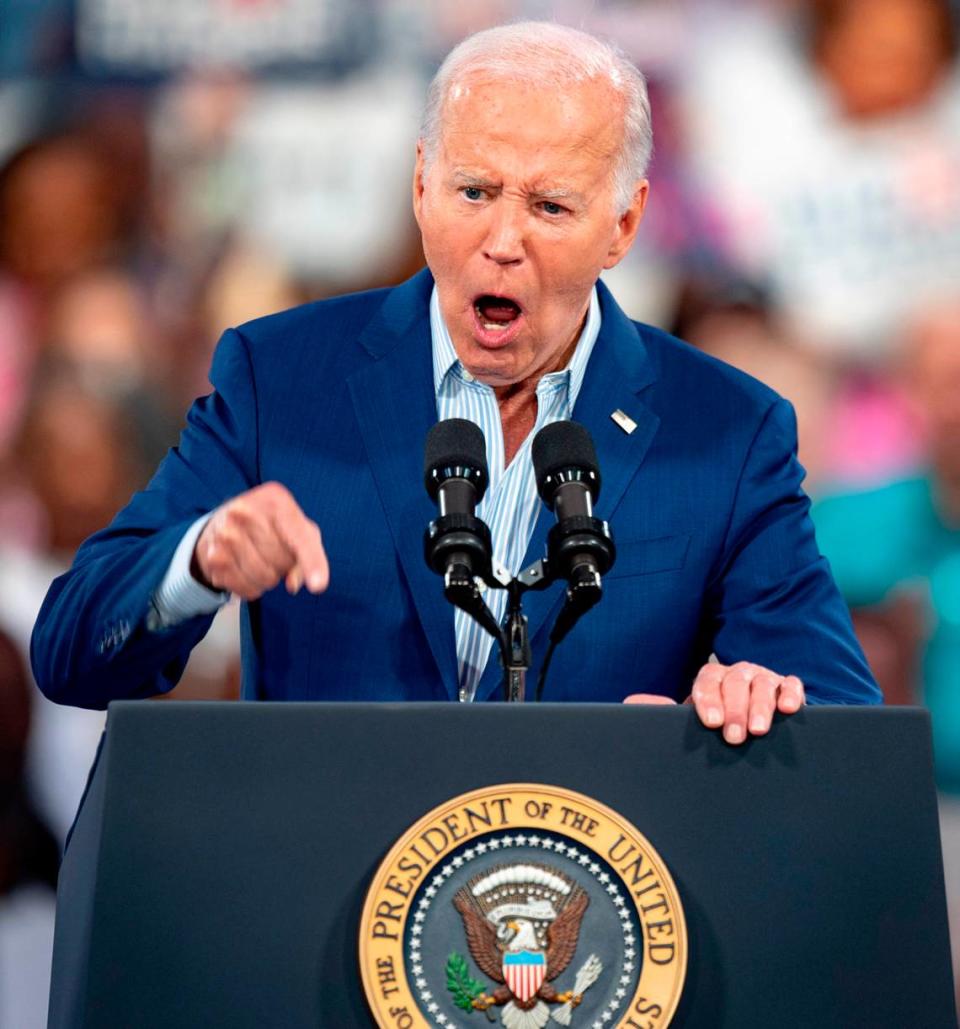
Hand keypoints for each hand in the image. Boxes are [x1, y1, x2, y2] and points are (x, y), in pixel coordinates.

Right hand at [193, 482, 328, 600]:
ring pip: (264, 578)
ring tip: (262, 559)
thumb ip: (309, 552)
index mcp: (274, 499)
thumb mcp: (297, 526)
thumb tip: (293, 584)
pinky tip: (248, 569)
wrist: (225, 520)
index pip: (298, 536)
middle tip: (276, 551)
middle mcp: (245, 512)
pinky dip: (253, 587)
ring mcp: (225, 534)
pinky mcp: (214, 558)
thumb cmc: (271, 523)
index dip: (311, 561)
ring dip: (270, 578)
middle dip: (285, 564)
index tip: (318, 585)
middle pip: (282, 560)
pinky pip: (247, 588)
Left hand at [624, 661, 804, 744]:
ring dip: (760, 706)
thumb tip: (633, 702)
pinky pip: (791, 684)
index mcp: (711, 678)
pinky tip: (789, 709)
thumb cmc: (714, 723)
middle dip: (734, 709)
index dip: (708, 700)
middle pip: (735, 682)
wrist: (745, 725)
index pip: (706, 682)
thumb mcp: (688, 720)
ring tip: (758, 730)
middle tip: (734, 736)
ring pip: (762, 684)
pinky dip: (791, 694)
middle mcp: (737, 673)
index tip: (710, 722)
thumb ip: (662, 712)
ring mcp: (763, 678)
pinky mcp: (786, 687)